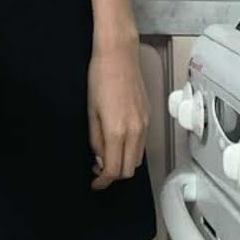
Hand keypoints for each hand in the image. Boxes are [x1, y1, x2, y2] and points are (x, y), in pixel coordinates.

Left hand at [87, 36, 150, 190]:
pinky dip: (131, 150)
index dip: (103, 182)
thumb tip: (100, 159)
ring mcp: (145, 124)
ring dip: (124, 163)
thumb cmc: (99, 78)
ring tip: (107, 155)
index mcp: (118, 131)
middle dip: (114, 175)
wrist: (119, 55)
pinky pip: (142, 144)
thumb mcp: (91, 111)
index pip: (114, 170)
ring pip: (137, 158)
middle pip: (129, 169)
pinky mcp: (149, 117)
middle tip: (98, 170)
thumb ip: (96, 139)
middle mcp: (136, 131)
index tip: (94, 184)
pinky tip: (118, 141)